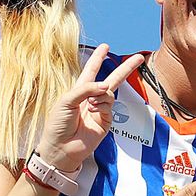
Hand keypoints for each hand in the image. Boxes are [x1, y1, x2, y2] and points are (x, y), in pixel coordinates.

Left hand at [34, 46, 142, 174]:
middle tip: (138, 58)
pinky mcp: (105, 122)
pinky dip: (102, 106)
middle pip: (112, 79)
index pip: (91, 70)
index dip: (98, 58)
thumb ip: (85, 89)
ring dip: (101, 95)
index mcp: (79, 91)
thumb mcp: (66, 100)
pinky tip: (93, 110)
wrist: (60, 148)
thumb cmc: (57, 124)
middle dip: (125, 69)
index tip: (106, 47)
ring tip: (90, 104)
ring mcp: (100, 110)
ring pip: (110, 93)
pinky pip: (109, 107)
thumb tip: (105, 85)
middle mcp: (91, 99)